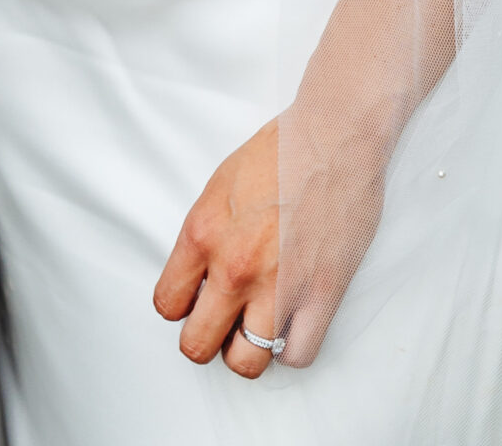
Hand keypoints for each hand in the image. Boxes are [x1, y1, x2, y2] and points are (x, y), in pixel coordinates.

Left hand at [154, 113, 387, 378]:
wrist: (334, 136)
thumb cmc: (281, 151)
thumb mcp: (219, 186)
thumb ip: (205, 235)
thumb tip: (200, 275)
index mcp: (202, 233)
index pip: (167, 303)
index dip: (182, 307)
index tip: (197, 301)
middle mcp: (233, 267)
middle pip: (197, 345)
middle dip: (208, 338)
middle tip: (224, 323)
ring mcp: (278, 287)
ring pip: (246, 364)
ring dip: (249, 350)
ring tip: (258, 325)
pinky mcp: (321, 296)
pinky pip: (298, 355)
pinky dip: (292, 348)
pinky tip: (292, 324)